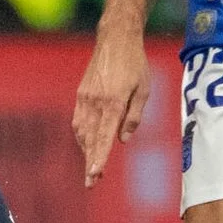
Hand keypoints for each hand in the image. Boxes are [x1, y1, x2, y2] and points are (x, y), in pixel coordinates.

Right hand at [73, 28, 151, 186]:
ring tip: (91, 167)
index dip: (99, 158)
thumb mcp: (144, 90)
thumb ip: (134, 116)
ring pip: (82, 131)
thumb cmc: (135, 64)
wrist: (115, 39)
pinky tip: (86, 144)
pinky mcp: (81, 93)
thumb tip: (123, 139)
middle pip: (90, 139)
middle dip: (90, 162)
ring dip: (85, 150)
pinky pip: (78, 120)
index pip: (104, 137)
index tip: (95, 174)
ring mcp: (85, 97)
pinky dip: (82, 135)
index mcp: (113, 103)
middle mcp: (96, 102)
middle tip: (91, 182)